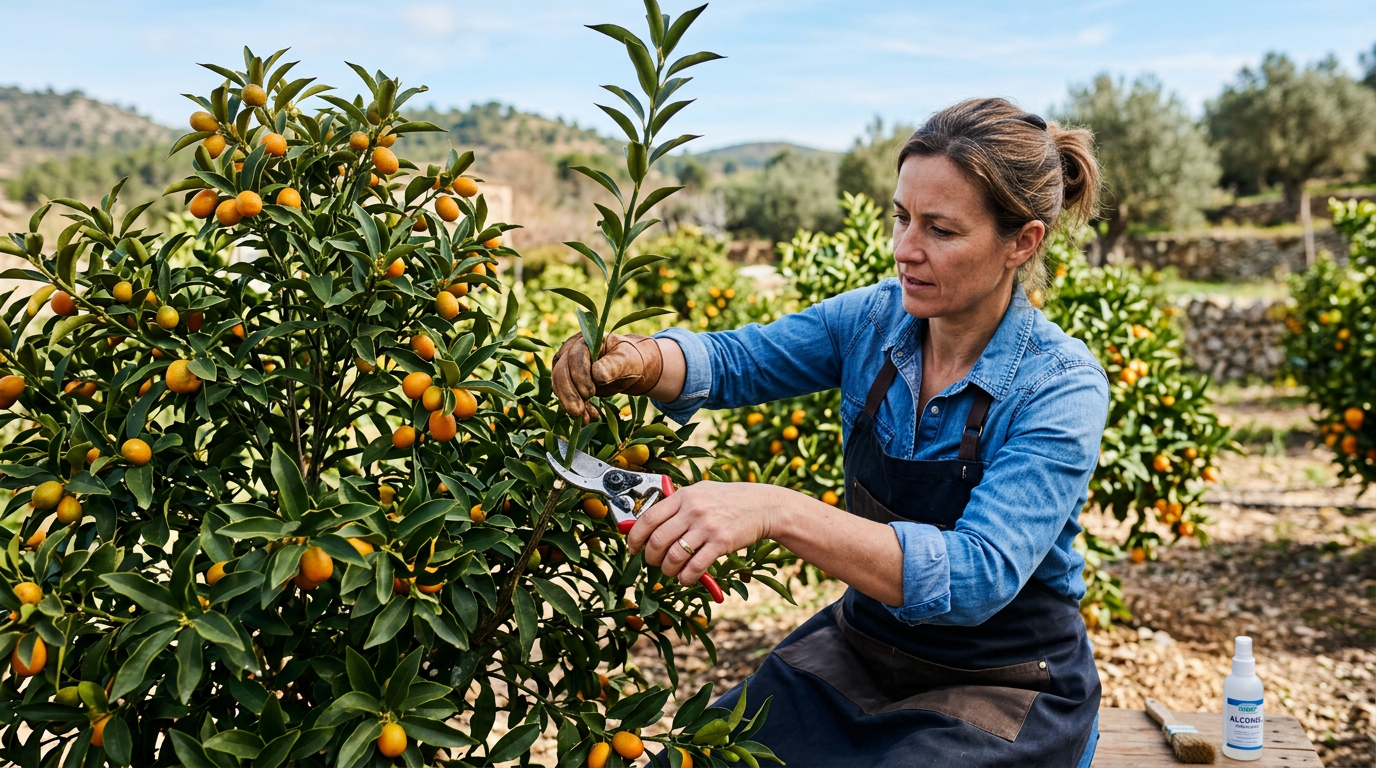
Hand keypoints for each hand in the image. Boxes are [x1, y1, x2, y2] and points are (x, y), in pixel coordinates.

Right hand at [551, 333, 663, 422]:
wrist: (629, 369)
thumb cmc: (629, 360)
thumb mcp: (626, 360)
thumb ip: (613, 365)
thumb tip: (597, 375)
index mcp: (586, 340)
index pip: (574, 356)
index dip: (579, 375)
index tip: (590, 393)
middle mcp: (571, 351)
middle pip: (560, 371)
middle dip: (568, 394)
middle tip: (578, 412)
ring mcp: (567, 367)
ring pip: (559, 385)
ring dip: (570, 404)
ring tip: (586, 419)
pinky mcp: (569, 382)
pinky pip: (565, 397)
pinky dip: (576, 410)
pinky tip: (587, 420)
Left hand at [626, 481, 783, 585]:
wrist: (763, 506)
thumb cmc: (729, 500)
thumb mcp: (700, 493)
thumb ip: (676, 505)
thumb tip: (646, 522)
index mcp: (683, 496)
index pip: (648, 518)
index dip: (634, 537)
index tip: (633, 548)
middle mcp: (693, 510)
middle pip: (657, 540)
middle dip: (650, 557)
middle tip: (654, 562)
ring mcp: (707, 526)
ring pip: (673, 556)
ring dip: (667, 570)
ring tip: (671, 571)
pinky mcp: (721, 542)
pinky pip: (695, 567)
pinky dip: (686, 577)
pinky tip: (686, 577)